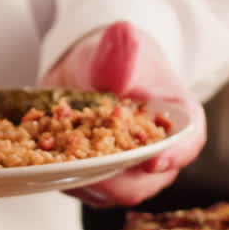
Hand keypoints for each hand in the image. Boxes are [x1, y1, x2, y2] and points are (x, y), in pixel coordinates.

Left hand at [40, 21, 205, 206]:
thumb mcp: (119, 48)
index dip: (175, 154)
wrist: (91, 70)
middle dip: (116, 178)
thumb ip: (120, 52)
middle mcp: (157, 154)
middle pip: (145, 181)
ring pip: (109, 191)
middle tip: (85, 161)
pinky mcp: (95, 178)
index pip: (188, 141)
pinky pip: (80, 186)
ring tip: (54, 153)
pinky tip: (40, 157)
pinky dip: (61, 175)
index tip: (155, 159)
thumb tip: (121, 38)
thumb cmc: (117, 60)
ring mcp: (126, 172)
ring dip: (81, 178)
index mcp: (178, 119)